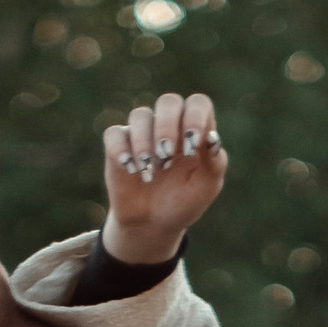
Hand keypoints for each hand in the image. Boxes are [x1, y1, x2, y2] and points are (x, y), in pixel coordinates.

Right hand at [102, 87, 227, 263]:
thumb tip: (211, 138)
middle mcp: (169, 125)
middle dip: (168, 126)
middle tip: (167, 155)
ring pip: (140, 115)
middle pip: (169, 102)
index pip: (198, 103)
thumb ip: (214, 163)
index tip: (193, 142)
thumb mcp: (205, 187)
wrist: (154, 224)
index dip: (196, 116)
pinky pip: (114, 134)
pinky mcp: (119, 146)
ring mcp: (142, 133)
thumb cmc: (184, 201)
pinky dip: (120, 149)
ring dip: (144, 141)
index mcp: (194, 130)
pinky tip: (131, 168)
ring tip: (149, 171)